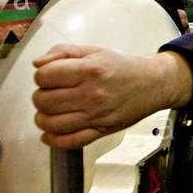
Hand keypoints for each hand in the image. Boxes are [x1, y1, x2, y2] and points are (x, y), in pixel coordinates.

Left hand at [32, 44, 192, 149]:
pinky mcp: (100, 131)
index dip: (41, 76)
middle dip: (40, 96)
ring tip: (49, 111)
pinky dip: (53, 140)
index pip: (45, 76)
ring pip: (52, 124)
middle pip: (44, 101)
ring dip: (42, 118)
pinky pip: (69, 142)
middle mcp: (91, 94)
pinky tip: (50, 133)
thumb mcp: (94, 50)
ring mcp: (96, 115)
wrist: (153, 84)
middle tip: (48, 93)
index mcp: (89, 70)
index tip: (47, 77)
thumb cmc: (124, 67)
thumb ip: (63, 52)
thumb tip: (38, 64)